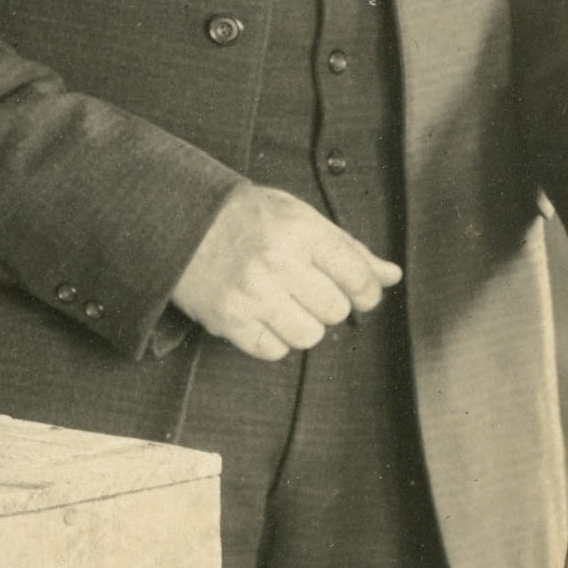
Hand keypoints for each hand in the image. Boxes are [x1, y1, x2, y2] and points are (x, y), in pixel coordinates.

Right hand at [171, 183, 401, 362]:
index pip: (358, 278)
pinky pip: (273, 350)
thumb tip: (390, 275)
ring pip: (308, 336)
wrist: (176, 219)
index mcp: (300, 230)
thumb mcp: (298, 217)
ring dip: (302, 324)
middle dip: (326, 303)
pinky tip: (261, 315)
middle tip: (304, 289)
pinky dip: (272, 338)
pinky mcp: (227, 319)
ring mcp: (251, 293)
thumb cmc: (243, 217)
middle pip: (335, 310)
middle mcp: (276, 262)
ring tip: (282, 303)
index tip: (357, 292)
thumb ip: (347, 247)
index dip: (366, 292)